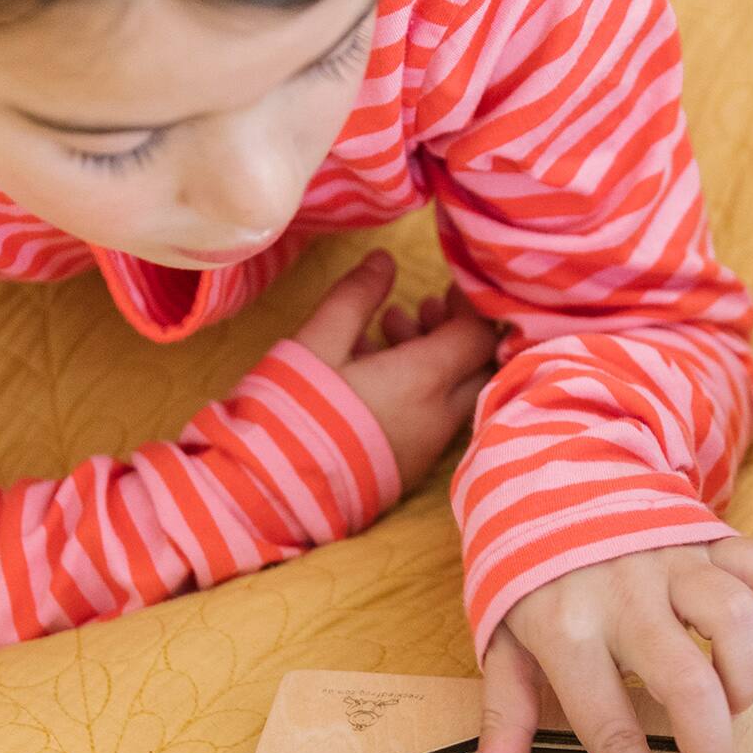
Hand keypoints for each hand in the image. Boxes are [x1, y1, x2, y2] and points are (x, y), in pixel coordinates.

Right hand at [295, 249, 497, 490]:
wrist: (274, 492)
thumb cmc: (293, 411)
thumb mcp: (317, 342)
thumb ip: (355, 297)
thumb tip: (386, 259)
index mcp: (422, 382)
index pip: (477, 337)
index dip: (470, 306)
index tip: (448, 285)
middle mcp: (438, 418)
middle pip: (478, 369)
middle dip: (457, 333)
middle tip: (423, 307)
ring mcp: (426, 448)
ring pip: (455, 394)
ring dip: (435, 359)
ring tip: (390, 326)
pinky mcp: (409, 468)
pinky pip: (433, 419)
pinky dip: (422, 388)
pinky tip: (377, 367)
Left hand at [472, 537, 752, 752]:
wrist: (546, 475)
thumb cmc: (529, 576)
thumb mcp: (502, 645)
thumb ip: (503, 719)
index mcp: (565, 632)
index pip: (609, 729)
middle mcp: (622, 596)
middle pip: (689, 685)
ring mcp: (670, 560)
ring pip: (737, 622)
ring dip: (747, 679)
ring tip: (730, 704)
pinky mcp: (708, 535)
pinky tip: (748, 634)